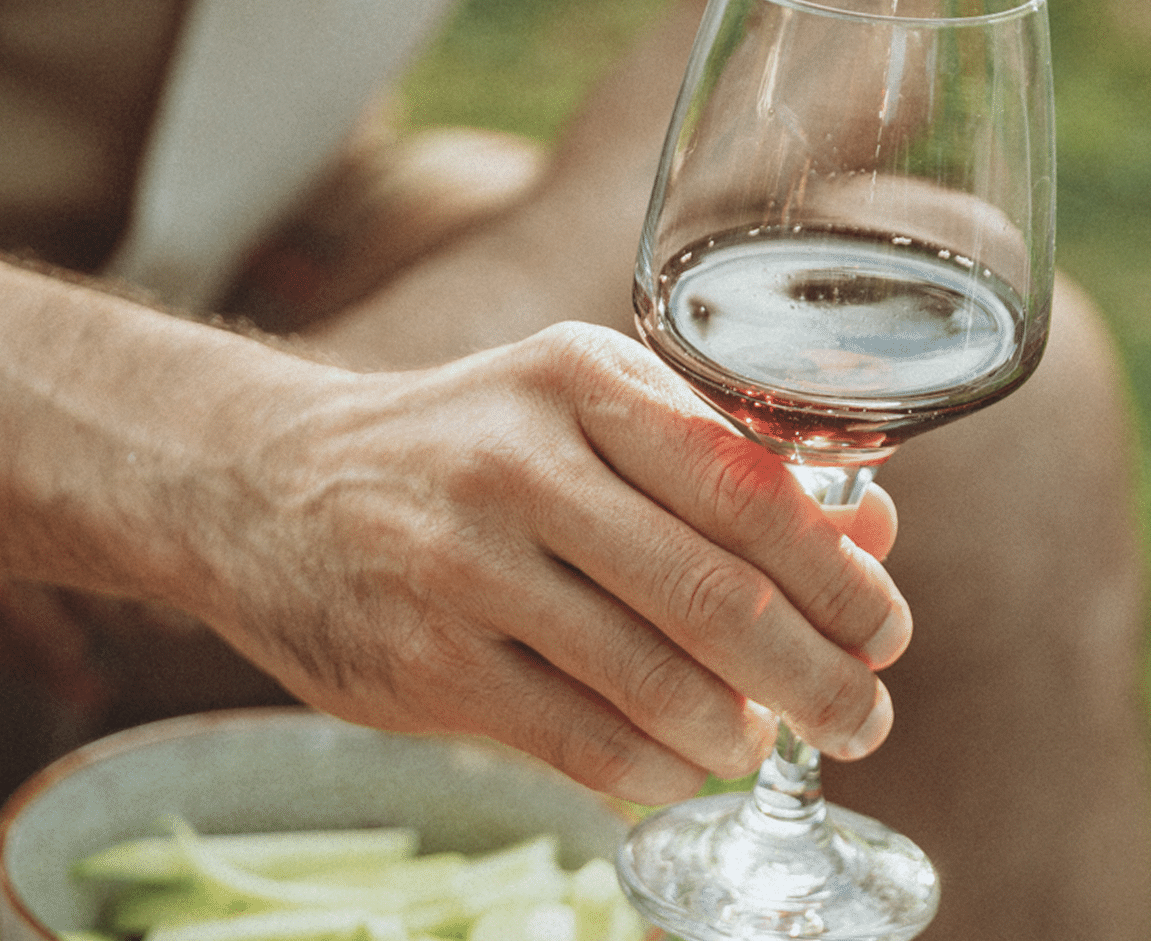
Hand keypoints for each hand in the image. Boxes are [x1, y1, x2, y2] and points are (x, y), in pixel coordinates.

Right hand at [158, 321, 906, 804]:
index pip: (748, 488)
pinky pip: (578, 739)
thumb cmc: (461, 444)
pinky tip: (675, 767)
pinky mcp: (423, 663)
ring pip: (652, 682)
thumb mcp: (579, 410)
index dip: (839, 578)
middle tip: (863, 719)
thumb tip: (871, 536)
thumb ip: (720, 461)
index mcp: (578, 380)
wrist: (264, 485)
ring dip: (735, 733)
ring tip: (756, 741)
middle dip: (816, 678)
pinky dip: (652, 770)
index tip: (887, 632)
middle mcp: (519, 463)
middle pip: (715, 597)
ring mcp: (461, 568)